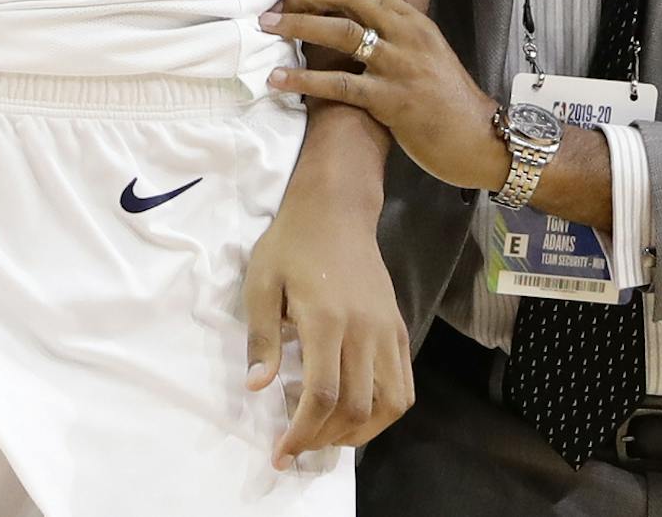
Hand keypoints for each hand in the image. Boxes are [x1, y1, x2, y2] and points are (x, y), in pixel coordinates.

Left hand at [244, 193, 411, 467]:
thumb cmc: (291, 244)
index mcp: (327, 320)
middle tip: (297, 447)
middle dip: (325, 439)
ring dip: (359, 433)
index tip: (281, 452)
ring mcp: (388, 332)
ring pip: (390, 405)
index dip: (302, 432)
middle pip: (357, 407)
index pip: (323, 394)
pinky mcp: (401, 330)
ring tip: (328, 437)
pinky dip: (386, 412)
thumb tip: (257, 387)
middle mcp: (365, 331)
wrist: (335, 210)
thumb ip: (262, 338)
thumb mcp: (261, 283)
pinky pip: (404, 386)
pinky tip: (358, 414)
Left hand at [260, 0, 505, 192]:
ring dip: (298, 25)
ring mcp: (398, 66)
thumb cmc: (452, 102)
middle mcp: (406, 35)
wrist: (481, 141)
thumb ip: (400, 29)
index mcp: (415, 22)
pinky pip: (339, 83)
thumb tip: (367, 7)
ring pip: (340, 32)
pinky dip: (304, 78)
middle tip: (274, 3)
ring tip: (267, 26)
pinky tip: (279, 79)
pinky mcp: (390, 99)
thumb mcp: (430, 54)